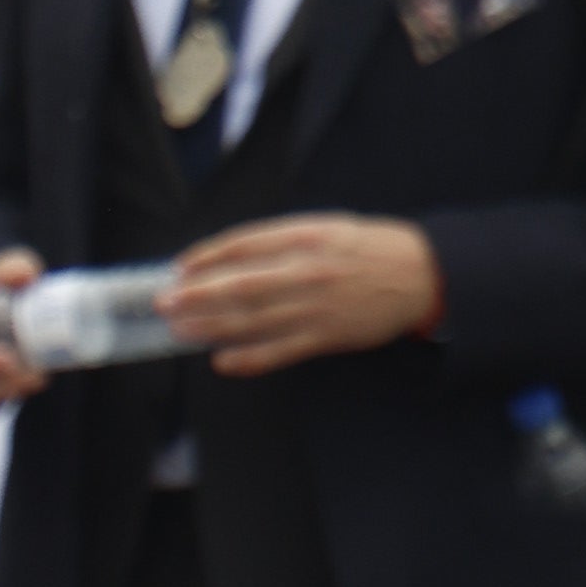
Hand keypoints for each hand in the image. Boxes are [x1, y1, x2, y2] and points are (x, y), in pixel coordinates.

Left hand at [162, 214, 444, 375]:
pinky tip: (222, 359)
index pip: (244, 243)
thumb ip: (282, 240)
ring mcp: (316, 305)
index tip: (180, 267)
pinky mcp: (327, 335)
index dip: (207, 257)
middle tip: (165, 302)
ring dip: (212, 326)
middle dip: (197, 295)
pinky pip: (279, 350)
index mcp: (306, 235)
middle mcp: (308, 269)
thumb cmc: (368, 248)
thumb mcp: (326, 227)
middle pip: (241, 285)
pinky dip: (248, 357)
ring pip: (253, 319)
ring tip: (181, 330)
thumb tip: (231, 258)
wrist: (420, 275)